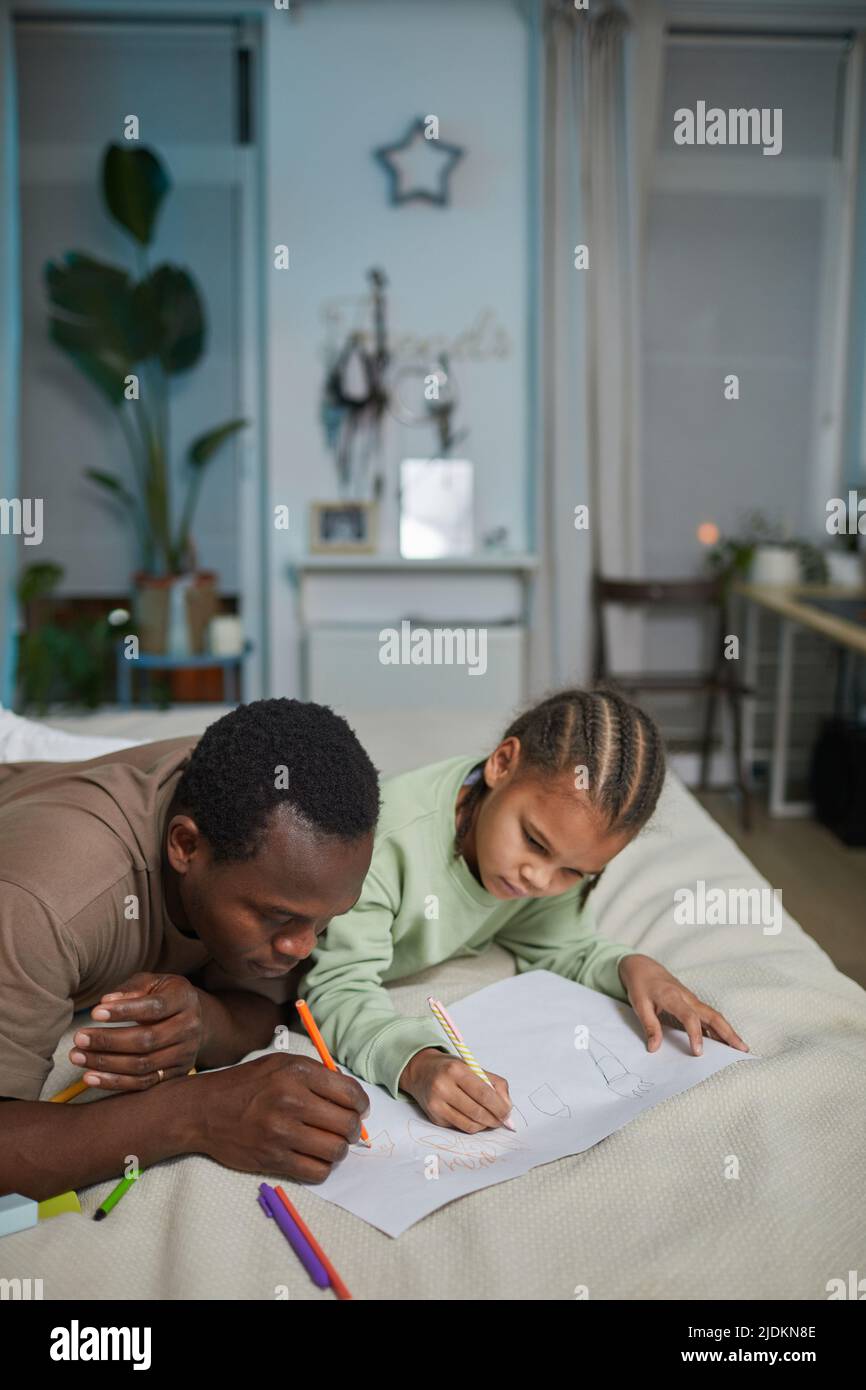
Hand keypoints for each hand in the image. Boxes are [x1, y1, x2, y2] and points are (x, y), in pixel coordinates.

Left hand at [69, 972, 204, 1090]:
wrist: (194, 1019)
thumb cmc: (164, 995)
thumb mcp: (152, 982)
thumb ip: (131, 989)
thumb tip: (106, 1001)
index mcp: (184, 999)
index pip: (154, 1008)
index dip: (124, 1011)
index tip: (95, 1013)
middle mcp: (189, 1028)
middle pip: (147, 1040)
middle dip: (108, 1041)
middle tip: (79, 1038)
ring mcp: (185, 1054)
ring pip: (143, 1065)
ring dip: (106, 1064)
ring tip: (78, 1057)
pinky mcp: (176, 1074)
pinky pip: (144, 1084)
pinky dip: (115, 1083)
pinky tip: (91, 1077)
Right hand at [196, 1053, 368, 1182]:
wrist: (204, 1110)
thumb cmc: (246, 1084)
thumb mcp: (281, 1063)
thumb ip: (316, 1074)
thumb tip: (351, 1096)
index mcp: (297, 1073)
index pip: (350, 1093)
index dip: (361, 1104)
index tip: (358, 1109)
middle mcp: (292, 1101)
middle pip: (347, 1124)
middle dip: (353, 1129)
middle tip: (346, 1129)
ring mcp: (282, 1132)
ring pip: (336, 1151)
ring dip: (339, 1150)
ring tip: (330, 1144)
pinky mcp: (273, 1159)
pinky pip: (316, 1172)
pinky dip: (322, 1167)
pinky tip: (314, 1157)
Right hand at [399, 1047, 512, 1131]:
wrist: (420, 1071)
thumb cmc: (450, 1069)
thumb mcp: (472, 1066)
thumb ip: (494, 1084)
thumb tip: (507, 1108)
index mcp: (456, 1070)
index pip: (483, 1093)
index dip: (499, 1106)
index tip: (507, 1112)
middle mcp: (443, 1087)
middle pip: (477, 1112)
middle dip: (495, 1119)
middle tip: (502, 1120)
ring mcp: (436, 1104)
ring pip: (469, 1125)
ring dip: (484, 1125)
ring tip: (489, 1119)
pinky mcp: (434, 1118)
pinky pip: (460, 1127)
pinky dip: (472, 1125)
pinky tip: (473, 1118)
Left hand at [618, 954, 748, 1055]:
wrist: (643, 967)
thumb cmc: (640, 985)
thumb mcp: (639, 1005)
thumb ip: (649, 1026)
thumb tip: (654, 1048)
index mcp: (672, 997)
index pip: (689, 1017)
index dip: (695, 1035)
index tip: (698, 1052)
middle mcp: (687, 997)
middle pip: (712, 1015)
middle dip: (728, 1032)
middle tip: (742, 1050)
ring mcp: (692, 999)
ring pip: (714, 1015)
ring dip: (728, 1031)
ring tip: (741, 1048)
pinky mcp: (693, 1002)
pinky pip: (709, 1016)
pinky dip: (719, 1028)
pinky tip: (723, 1042)